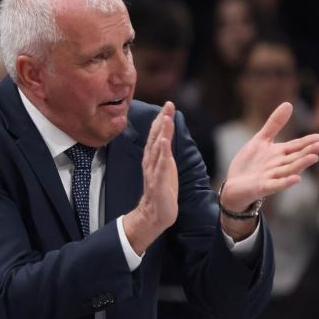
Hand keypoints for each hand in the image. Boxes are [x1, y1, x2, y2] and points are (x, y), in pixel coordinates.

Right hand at [124, 101, 177, 253]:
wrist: (155, 214)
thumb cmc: (162, 190)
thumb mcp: (165, 167)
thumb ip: (164, 152)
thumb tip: (166, 136)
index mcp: (154, 158)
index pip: (157, 135)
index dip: (162, 120)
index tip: (168, 105)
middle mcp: (151, 162)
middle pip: (156, 137)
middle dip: (162, 120)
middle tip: (168, 105)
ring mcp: (153, 172)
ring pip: (157, 149)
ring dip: (162, 132)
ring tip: (166, 118)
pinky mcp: (158, 182)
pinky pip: (159, 166)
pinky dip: (162, 153)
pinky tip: (164, 142)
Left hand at [221, 102, 318, 234]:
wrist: (234, 186)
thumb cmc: (250, 164)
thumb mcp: (261, 140)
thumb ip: (274, 124)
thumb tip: (289, 103)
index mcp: (279, 153)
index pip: (297, 146)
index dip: (309, 141)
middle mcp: (279, 165)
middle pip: (296, 157)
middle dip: (308, 151)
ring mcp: (272, 177)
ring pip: (289, 170)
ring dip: (301, 164)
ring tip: (314, 158)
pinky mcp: (263, 187)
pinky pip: (276, 185)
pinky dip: (285, 182)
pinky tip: (296, 179)